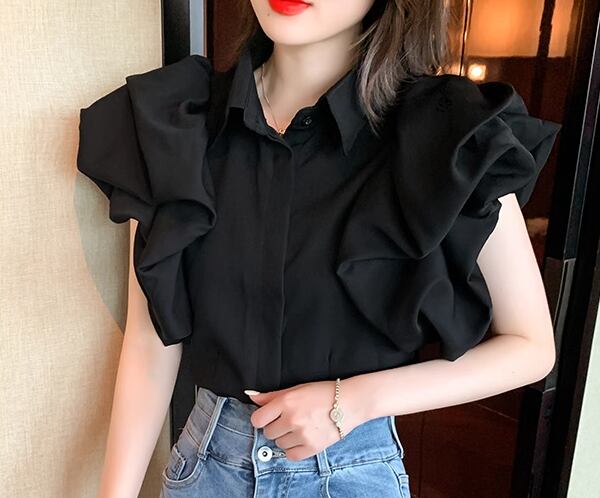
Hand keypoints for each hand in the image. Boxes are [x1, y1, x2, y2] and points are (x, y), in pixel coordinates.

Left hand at [245, 379, 366, 460]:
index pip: (257, 420)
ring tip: (300, 427)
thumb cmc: (322, 393)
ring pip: (279, 444)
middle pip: (268, 433)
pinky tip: (302, 438)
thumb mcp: (296, 389)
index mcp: (286, 402)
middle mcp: (292, 419)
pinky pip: (291, 455)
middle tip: (290, 420)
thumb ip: (271, 395)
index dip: (261, 419)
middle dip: (276, 427)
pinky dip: (294, 449)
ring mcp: (302, 435)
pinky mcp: (313, 447)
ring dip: (286, 437)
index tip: (269, 417)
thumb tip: (250, 395)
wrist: (349, 403)